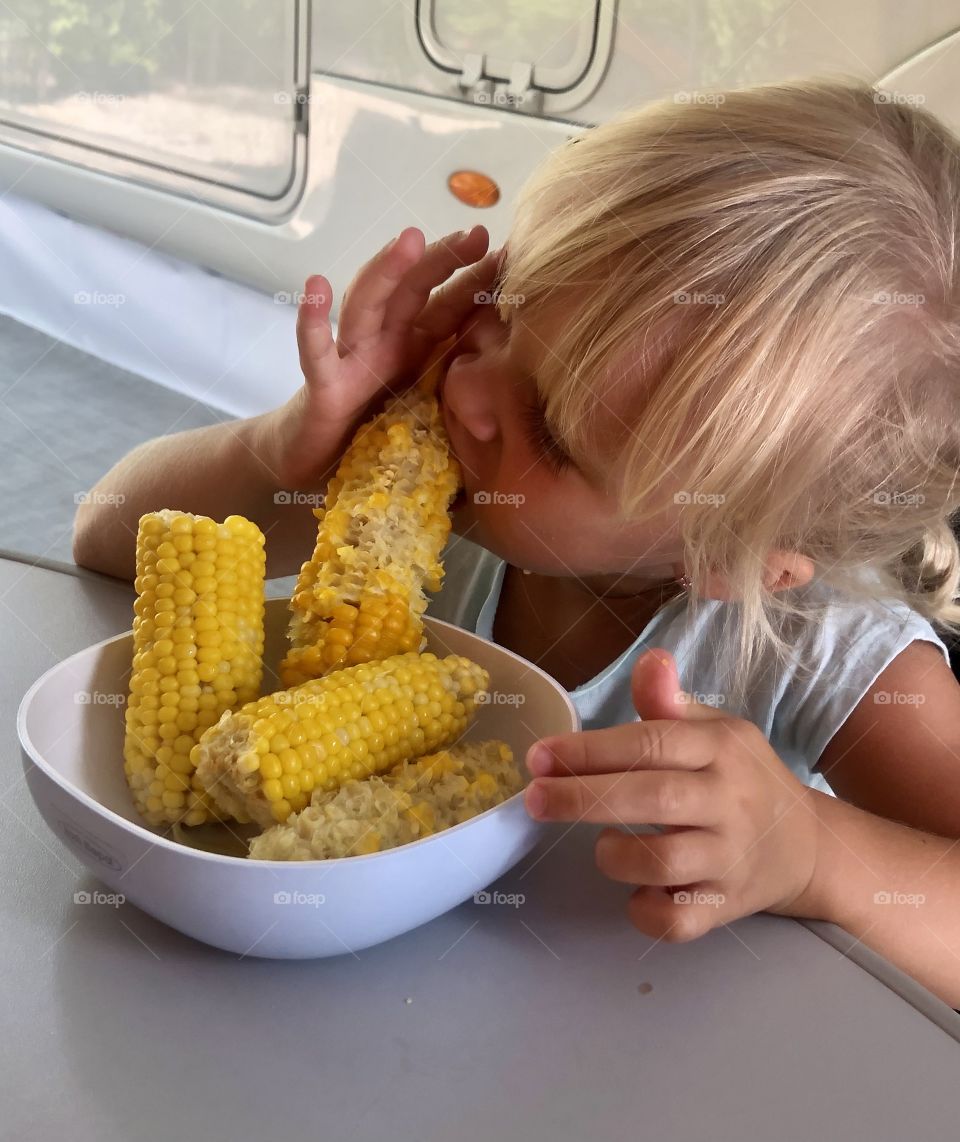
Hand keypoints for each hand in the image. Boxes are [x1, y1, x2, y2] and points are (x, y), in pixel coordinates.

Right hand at [269, 225, 500, 488]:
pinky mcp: (324, 387)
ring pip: (368, 305)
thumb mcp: (429, 412)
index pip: (447, 305)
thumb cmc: (375, 438)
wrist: (318, 470)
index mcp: (414, 349)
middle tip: (476, 235)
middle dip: (442, 260)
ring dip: (386, 271)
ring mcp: (352, 359)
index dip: (475, 279)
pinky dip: (313, 322)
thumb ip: (461, 393)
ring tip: (410, 240)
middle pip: (412, 290)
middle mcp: (384, 344)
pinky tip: (316, 286)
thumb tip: (519, 381)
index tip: (511, 253)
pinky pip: (317, 353)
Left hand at [522, 649, 824, 940]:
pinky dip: (647, 913)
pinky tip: (638, 893)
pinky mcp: (728, 906)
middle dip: (582, 798)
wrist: (809, 847)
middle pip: (652, 798)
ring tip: (604, 845)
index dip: (590, 749)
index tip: (539, 756)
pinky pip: (679, 922)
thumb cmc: (743, 778)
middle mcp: (729, 801)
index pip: (652, 742)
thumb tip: (650, 660)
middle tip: (534, 798)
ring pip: (663, 862)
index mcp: (720, 748)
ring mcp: (731, 858)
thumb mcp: (716, 729)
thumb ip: (671, 702)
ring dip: (615, 855)